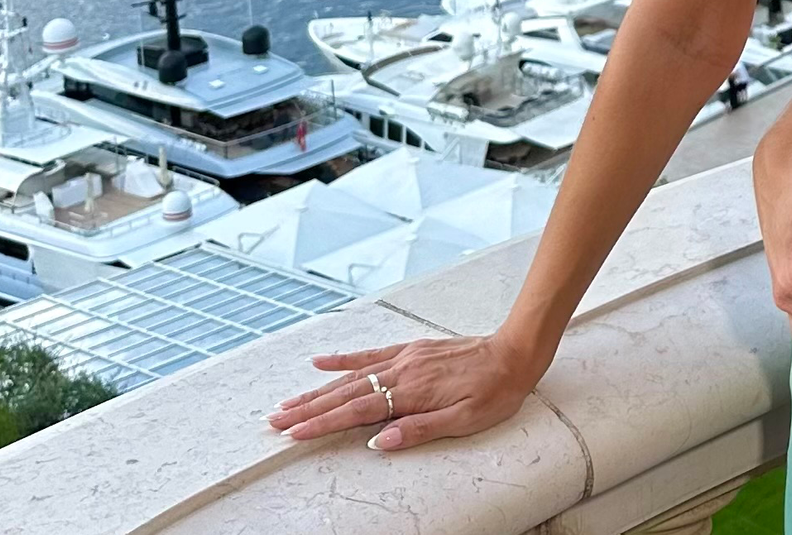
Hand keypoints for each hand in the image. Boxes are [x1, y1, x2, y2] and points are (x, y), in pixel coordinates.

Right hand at [268, 331, 540, 451]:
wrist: (516, 351)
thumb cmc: (495, 391)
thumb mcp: (465, 420)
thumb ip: (420, 429)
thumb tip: (378, 442)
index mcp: (413, 392)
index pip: (357, 412)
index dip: (323, 423)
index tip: (294, 433)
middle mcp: (402, 371)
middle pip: (346, 393)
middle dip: (308, 408)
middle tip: (275, 420)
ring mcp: (405, 357)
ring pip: (352, 375)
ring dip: (318, 389)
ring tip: (289, 401)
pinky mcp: (412, 348)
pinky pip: (371, 352)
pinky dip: (344, 358)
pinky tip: (321, 362)